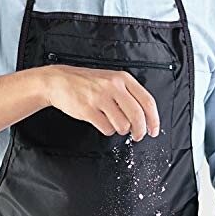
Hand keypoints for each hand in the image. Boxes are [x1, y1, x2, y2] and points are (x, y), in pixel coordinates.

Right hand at [42, 65, 159, 140]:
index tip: (154, 131)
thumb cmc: (88, 84)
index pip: (147, 102)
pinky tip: (102, 122)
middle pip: (137, 116)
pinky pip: (107, 129)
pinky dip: (107, 130)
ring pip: (123, 125)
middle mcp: (113, 86)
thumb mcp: (112, 81)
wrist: (60, 81)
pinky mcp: (88, 110)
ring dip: (121, 130)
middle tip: (138, 136)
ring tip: (114, 124)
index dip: (154, 120)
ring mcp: (100, 98)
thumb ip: (129, 96)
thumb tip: (144, 119)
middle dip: (140, 131)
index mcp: (123, 78)